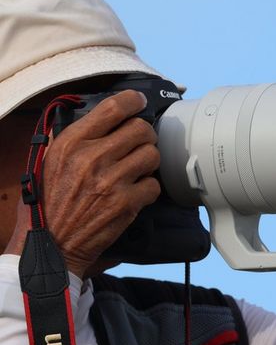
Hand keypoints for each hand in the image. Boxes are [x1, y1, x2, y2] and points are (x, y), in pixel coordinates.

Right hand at [5, 90, 160, 277]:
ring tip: (136, 170)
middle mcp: (92, 158)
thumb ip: (76, 137)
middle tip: (139, 145)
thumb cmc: (52, 201)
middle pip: (142, 129)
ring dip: (148, 162)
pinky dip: (148, 189)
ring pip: (152, 154)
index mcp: (72, 143)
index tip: (139, 103)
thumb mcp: (51, 160)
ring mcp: (111, 181)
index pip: (113, 107)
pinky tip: (135, 192)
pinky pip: (154, 184)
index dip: (133, 101)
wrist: (52, 243)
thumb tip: (106, 116)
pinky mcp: (126, 203)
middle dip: (145, 136)